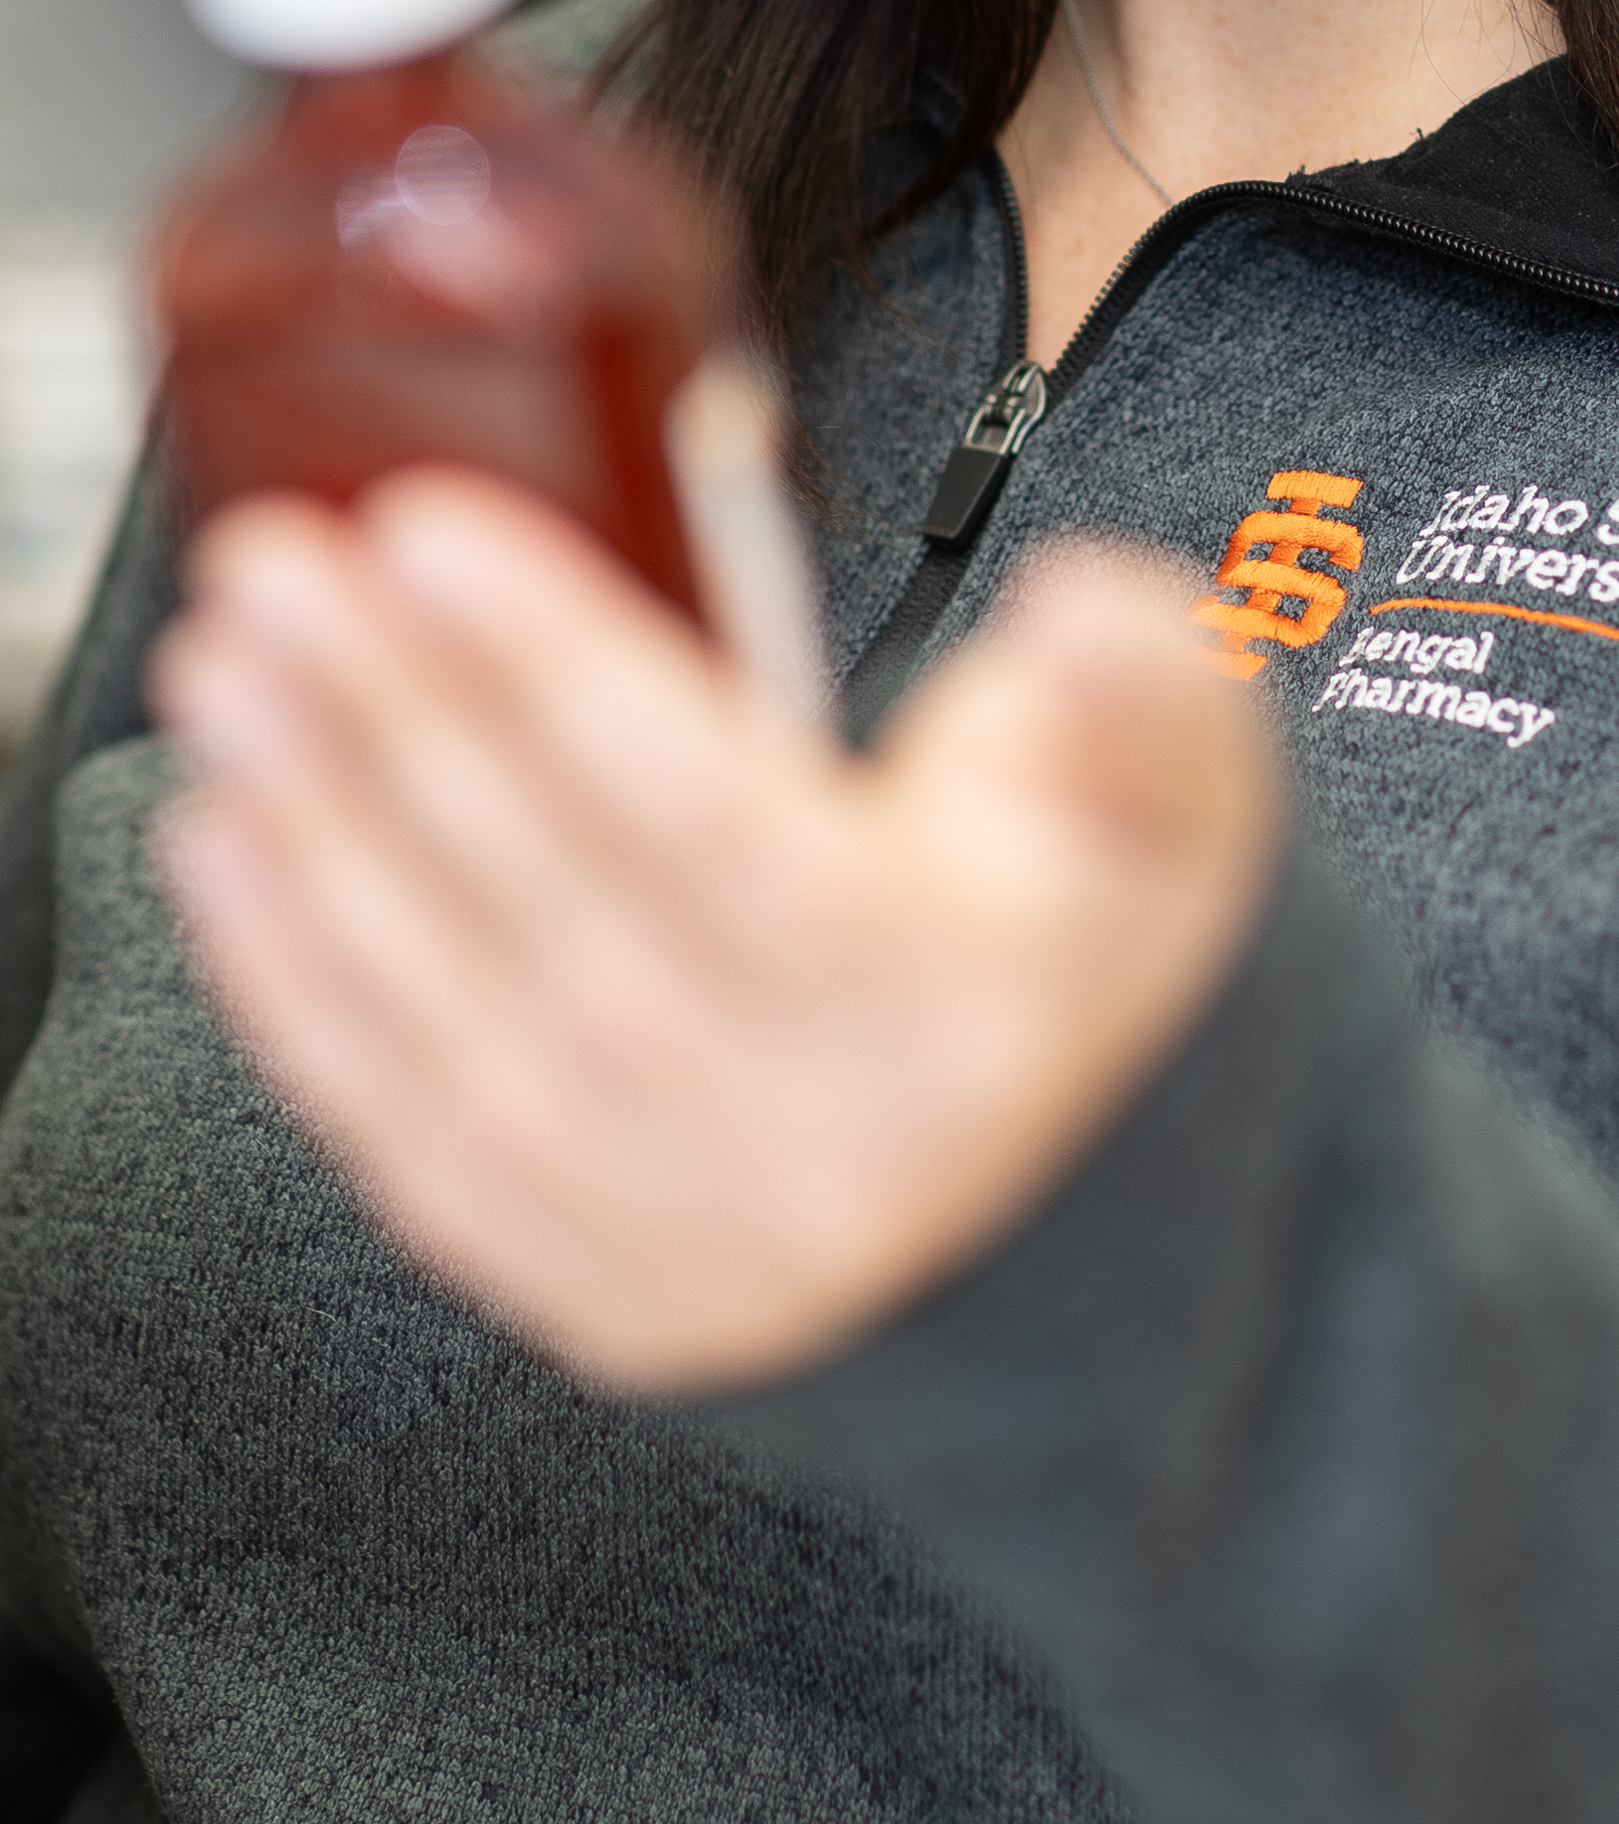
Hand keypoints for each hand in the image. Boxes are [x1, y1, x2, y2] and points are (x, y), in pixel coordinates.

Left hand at [149, 476, 1283, 1391]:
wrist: (1101, 1221)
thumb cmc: (1098, 948)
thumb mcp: (1184, 790)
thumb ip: (1146, 681)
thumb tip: (1075, 614)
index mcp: (960, 1000)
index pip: (709, 816)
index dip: (552, 666)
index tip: (421, 529)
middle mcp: (820, 1144)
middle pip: (551, 899)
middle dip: (390, 712)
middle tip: (276, 567)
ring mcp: (696, 1240)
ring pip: (456, 1014)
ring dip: (317, 825)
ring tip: (229, 672)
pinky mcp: (602, 1294)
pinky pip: (414, 1132)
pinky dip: (304, 986)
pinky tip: (236, 846)